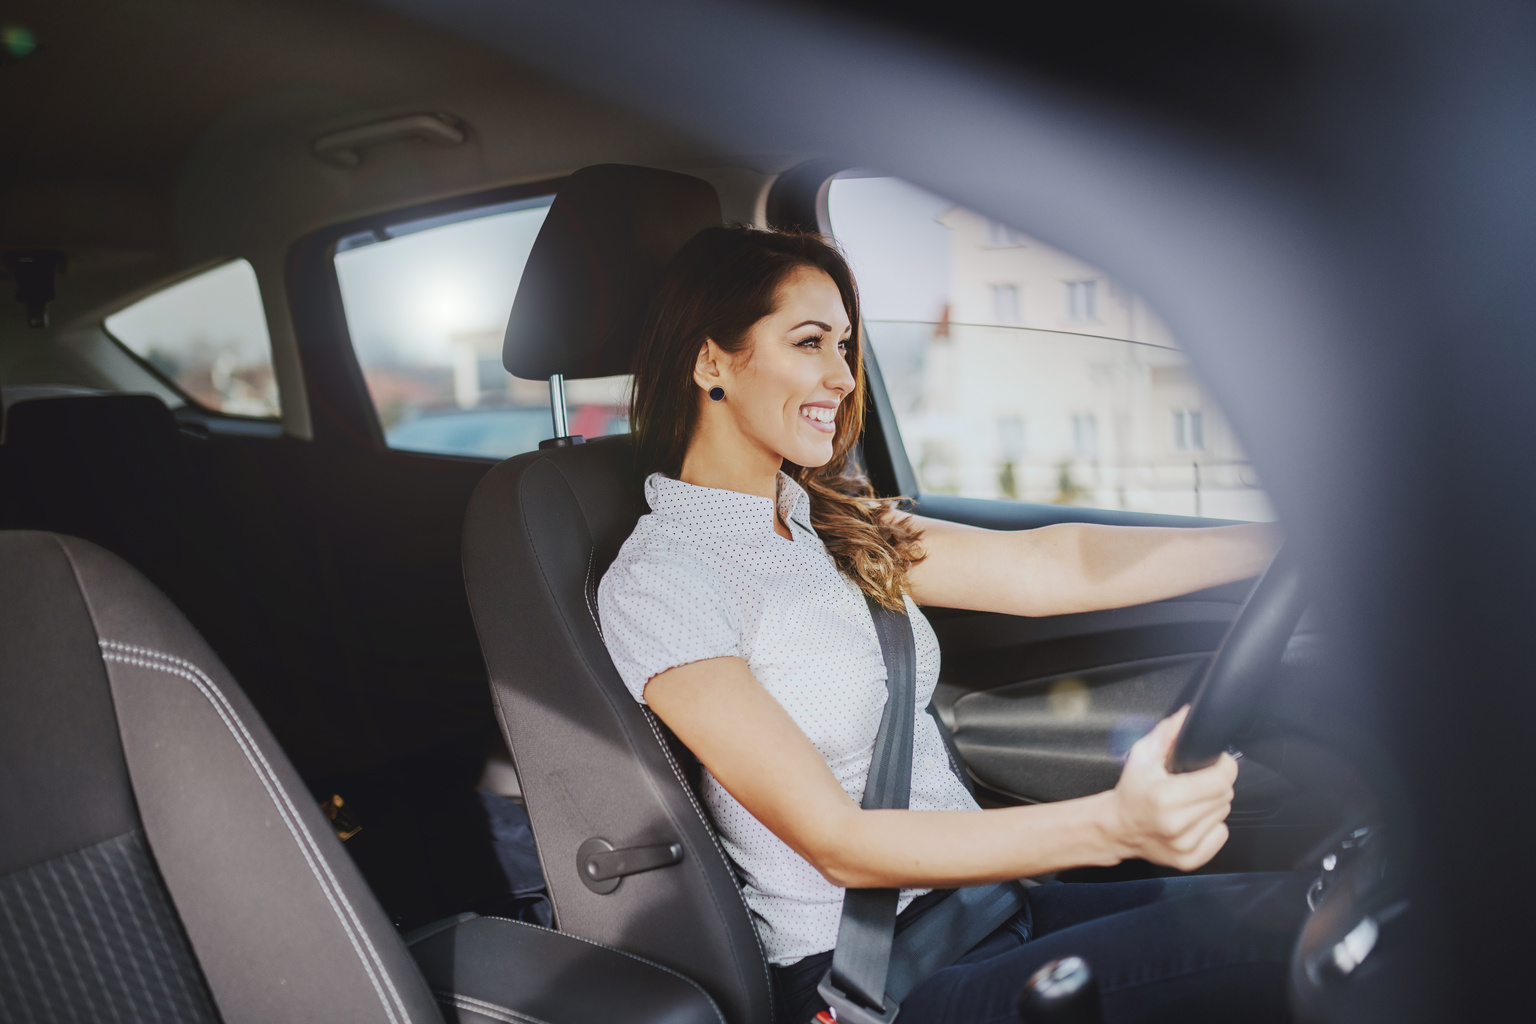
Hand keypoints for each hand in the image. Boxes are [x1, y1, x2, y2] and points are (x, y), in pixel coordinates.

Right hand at [1107, 706, 1236, 870]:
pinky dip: (1212, 826)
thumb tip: (1188, 715)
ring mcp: (1184, 845)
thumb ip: (1167, 733)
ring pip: (1224, 815)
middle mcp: (1176, 824)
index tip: (1217, 762)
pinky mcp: (1189, 860)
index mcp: (1165, 796)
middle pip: (1225, 797)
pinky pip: (1221, 836)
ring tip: (1191, 801)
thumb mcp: (1142, 755)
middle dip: (1216, 785)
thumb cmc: (1131, 791)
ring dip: (1213, 805)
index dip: (1224, 766)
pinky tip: (1193, 820)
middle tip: (1197, 782)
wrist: (1116, 827)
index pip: (1220, 780)